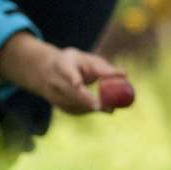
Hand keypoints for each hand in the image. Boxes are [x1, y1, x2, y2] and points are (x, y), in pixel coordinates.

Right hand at [0, 32, 121, 114]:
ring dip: (91, 107)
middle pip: (70, 93)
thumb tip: (125, 74)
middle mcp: (55, 80)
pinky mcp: (57, 105)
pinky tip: (100, 108)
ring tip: (110, 108)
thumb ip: (104, 68)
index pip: (66, 71)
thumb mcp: (86, 59)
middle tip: (107, 107)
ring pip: (72, 104)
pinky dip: (88, 110)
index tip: (78, 84)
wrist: (45, 70)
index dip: (72, 78)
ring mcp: (53, 94)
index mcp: (62, 64)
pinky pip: (74, 110)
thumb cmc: (74, 63)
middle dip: (88, 100)